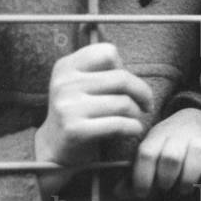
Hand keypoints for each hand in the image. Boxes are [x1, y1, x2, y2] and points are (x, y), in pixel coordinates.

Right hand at [35, 43, 150, 196]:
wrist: (54, 149)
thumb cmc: (79, 113)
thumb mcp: (82, 84)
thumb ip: (103, 70)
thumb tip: (129, 68)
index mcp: (65, 66)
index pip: (108, 52)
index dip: (123, 67)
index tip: (124, 85)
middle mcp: (63, 83)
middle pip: (122, 77)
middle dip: (142, 92)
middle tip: (146, 104)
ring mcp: (67, 107)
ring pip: (123, 102)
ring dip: (137, 113)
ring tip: (134, 119)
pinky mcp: (74, 130)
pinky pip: (119, 124)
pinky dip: (134, 128)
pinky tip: (133, 130)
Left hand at [131, 109, 200, 196]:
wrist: (197, 115)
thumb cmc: (170, 143)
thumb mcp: (151, 151)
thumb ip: (136, 173)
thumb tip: (117, 192)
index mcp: (158, 134)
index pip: (147, 154)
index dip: (143, 177)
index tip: (142, 193)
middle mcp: (180, 132)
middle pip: (171, 156)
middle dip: (166, 179)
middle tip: (167, 188)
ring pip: (197, 150)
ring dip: (189, 175)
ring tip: (185, 187)